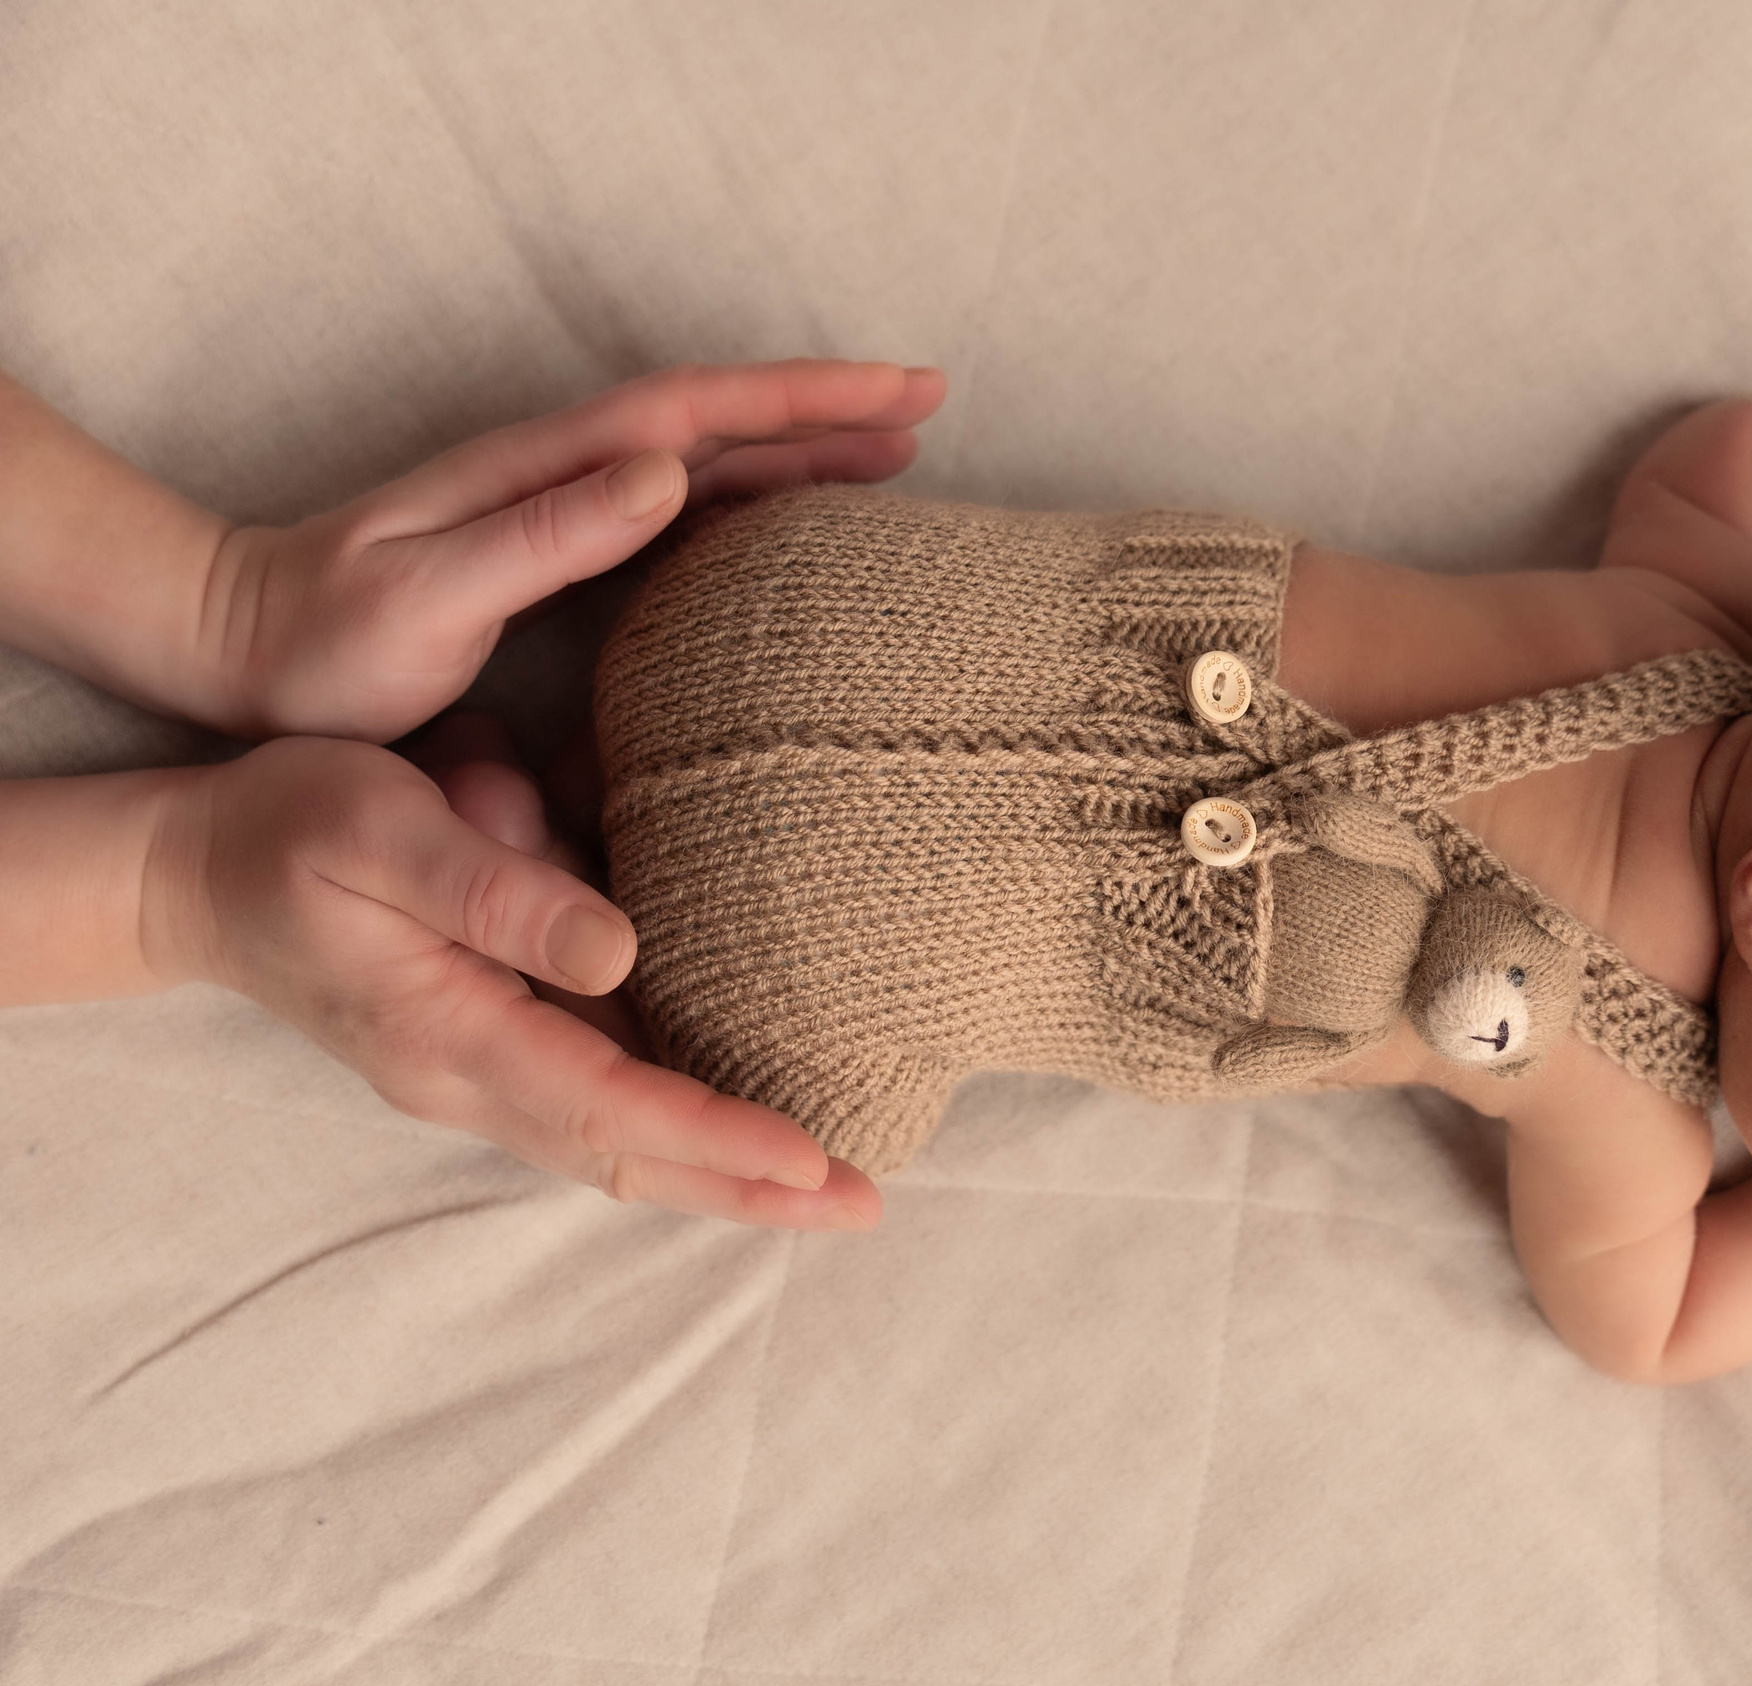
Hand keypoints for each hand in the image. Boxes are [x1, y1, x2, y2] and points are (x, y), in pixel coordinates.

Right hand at [144, 734, 882, 1228]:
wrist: (189, 872)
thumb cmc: (285, 830)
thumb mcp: (383, 830)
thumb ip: (497, 892)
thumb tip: (619, 950)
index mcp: (449, 1035)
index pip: (611, 1107)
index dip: (718, 1137)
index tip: (814, 1160)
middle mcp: (470, 1078)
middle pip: (629, 1157)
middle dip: (748, 1190)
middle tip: (865, 1206)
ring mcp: (476, 1073)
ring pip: (619, 1145)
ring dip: (722, 1172)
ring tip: (831, 1186)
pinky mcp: (485, 1045)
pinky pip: (598, 1106)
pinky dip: (675, 1129)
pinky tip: (742, 1122)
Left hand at [197, 359, 944, 741]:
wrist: (243, 652)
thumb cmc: (328, 640)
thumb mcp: (430, 594)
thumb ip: (546, 536)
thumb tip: (669, 473)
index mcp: (549, 468)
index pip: (703, 411)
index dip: (809, 399)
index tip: (904, 392)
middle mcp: (565, 472)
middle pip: (724, 421)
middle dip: (831, 408)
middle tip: (933, 405)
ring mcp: (563, 508)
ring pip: (712, 462)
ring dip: (804, 453)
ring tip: (894, 456)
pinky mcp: (559, 553)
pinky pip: (684, 515)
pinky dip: (753, 504)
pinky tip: (790, 528)